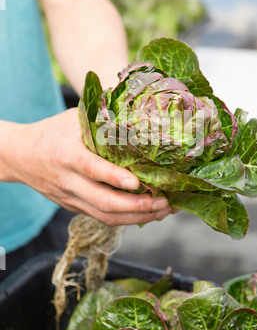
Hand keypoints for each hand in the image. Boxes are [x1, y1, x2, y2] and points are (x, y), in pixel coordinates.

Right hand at [6, 108, 171, 224]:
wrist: (19, 156)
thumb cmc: (51, 133)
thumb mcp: (72, 119)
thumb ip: (100, 119)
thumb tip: (137, 111)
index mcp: (66, 154)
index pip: (91, 168)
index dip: (114, 177)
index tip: (137, 182)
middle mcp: (68, 180)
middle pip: (103, 202)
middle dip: (136, 207)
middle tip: (163, 203)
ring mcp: (70, 197)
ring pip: (104, 216)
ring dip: (136, 217)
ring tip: (162, 212)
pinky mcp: (74, 206)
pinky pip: (101, 217)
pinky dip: (126, 218)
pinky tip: (146, 213)